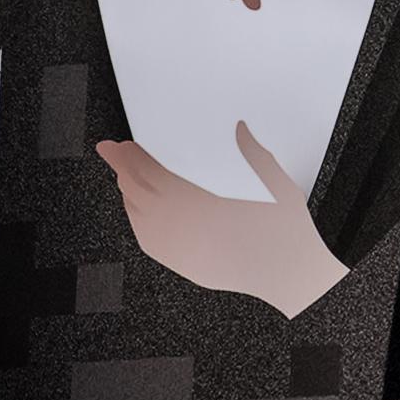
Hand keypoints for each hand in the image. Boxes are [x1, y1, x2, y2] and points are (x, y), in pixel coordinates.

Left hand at [96, 122, 347, 317]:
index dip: (130, 157)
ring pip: (138, 214)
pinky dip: (138, 220)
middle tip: (113, 152)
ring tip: (125, 176)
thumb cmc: (282, 230)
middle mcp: (179, 223)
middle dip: (122, 168)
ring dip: (128, 192)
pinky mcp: (181, 263)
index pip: (148, 173)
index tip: (120, 145)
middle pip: (136, 190)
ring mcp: (176, 246)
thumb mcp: (274, 182)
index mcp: (197, 199)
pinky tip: (139, 210)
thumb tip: (240, 129)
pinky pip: (147, 239)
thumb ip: (253, 152)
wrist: (286, 271)